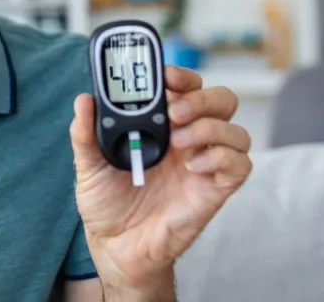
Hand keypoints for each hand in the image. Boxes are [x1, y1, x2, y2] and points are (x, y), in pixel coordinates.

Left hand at [69, 66, 251, 296]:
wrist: (116, 247)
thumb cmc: (107, 204)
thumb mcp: (88, 165)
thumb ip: (86, 134)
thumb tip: (83, 100)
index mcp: (161, 125)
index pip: (186, 87)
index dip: (182, 75)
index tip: (166, 76)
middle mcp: (188, 139)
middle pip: (220, 100)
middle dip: (201, 98)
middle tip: (174, 111)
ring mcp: (204, 164)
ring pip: (236, 130)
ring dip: (211, 128)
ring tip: (180, 142)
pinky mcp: (215, 190)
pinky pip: (240, 165)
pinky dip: (221, 158)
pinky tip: (193, 167)